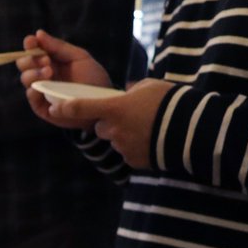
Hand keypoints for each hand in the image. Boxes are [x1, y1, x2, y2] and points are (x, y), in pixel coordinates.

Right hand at [17, 29, 112, 129]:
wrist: (101, 103)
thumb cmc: (93, 78)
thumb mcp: (79, 57)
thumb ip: (59, 46)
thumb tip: (38, 33)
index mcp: (50, 59)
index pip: (33, 50)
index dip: (29, 44)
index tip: (32, 42)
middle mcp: (42, 74)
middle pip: (23, 63)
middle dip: (31, 59)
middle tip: (46, 60)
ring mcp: (40, 90)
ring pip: (25, 78)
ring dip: (34, 73)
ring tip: (50, 72)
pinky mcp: (41, 106)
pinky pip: (31, 96)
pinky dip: (33, 89)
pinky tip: (43, 87)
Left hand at [50, 79, 174, 169]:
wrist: (194, 130)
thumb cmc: (172, 102)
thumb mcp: (150, 86)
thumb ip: (132, 90)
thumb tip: (127, 94)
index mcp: (114, 109)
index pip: (80, 108)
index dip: (65, 109)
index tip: (53, 109)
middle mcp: (113, 130)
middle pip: (101, 126)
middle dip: (109, 122)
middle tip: (130, 116)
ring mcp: (122, 147)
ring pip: (115, 139)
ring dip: (124, 134)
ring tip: (147, 127)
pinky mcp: (133, 160)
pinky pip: (128, 152)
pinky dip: (136, 146)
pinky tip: (152, 139)